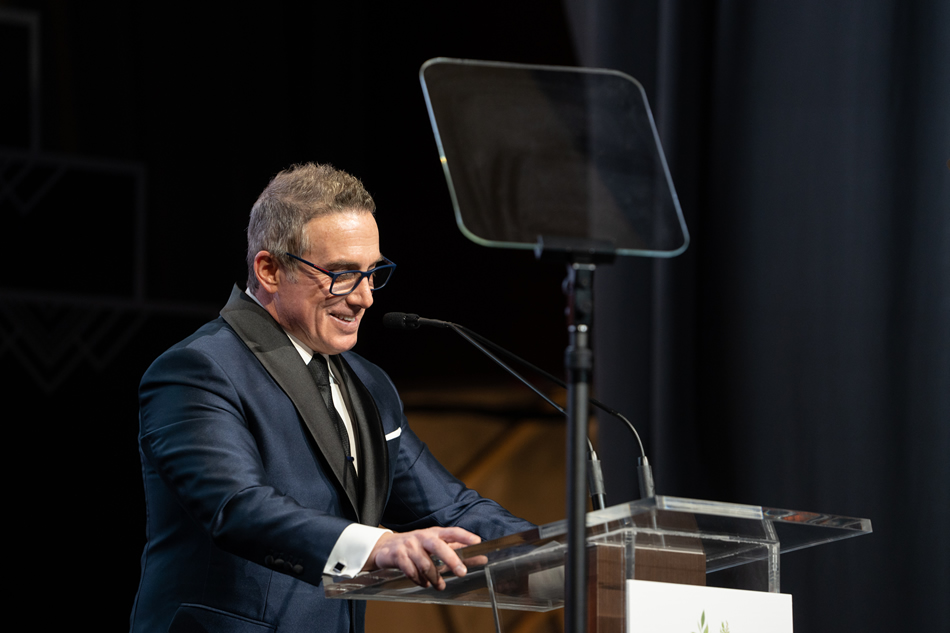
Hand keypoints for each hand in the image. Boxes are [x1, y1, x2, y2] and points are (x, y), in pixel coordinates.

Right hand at [364, 526, 481, 589]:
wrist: (386, 548)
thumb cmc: (417, 546)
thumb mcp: (435, 545)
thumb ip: (457, 551)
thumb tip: (482, 558)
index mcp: (434, 533)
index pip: (451, 531)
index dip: (464, 535)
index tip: (477, 541)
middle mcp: (422, 537)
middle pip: (438, 546)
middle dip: (451, 560)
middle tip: (462, 572)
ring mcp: (409, 546)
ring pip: (425, 564)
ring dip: (435, 578)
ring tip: (440, 586)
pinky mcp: (398, 556)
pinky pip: (411, 572)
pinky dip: (420, 581)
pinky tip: (424, 583)